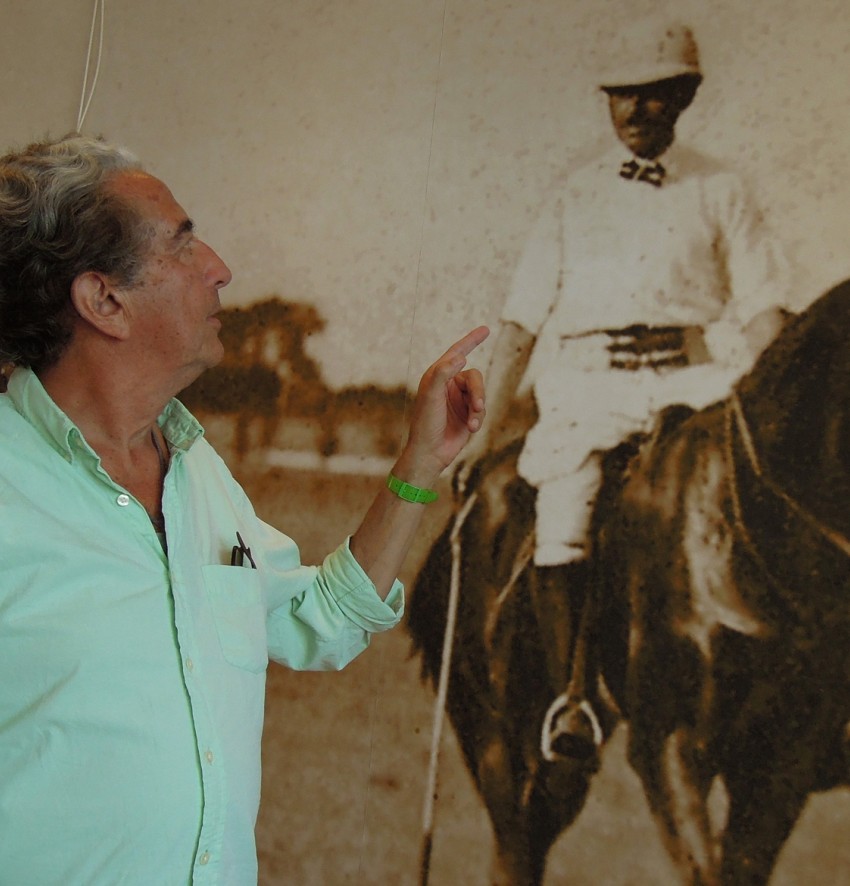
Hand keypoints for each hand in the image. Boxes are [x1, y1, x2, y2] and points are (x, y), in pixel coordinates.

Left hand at [396, 326, 488, 485]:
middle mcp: (449, 385)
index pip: (456, 353)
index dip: (471, 340)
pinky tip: (471, 429)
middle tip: (478, 406)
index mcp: (437, 377)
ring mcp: (460, 400)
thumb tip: (460, 357)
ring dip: (479, 406)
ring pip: (480, 392)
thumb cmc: (425, 423)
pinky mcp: (468, 414)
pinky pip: (482, 409)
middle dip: (478, 391)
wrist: (430, 453)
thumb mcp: (431, 396)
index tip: (486, 329)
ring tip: (473, 421)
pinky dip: (478, 418)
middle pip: (474, 376)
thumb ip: (443, 374)